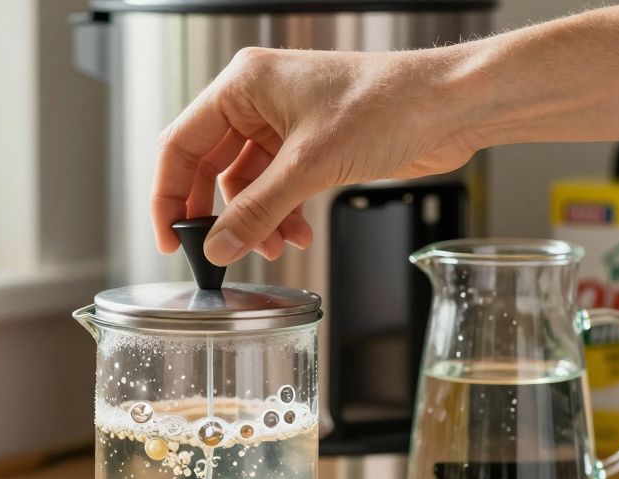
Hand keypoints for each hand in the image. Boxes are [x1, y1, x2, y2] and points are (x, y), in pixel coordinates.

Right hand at [151, 46, 478, 265]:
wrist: (450, 107)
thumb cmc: (389, 105)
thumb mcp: (310, 166)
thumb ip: (257, 211)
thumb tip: (217, 247)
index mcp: (245, 84)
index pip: (181, 143)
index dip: (167, 195)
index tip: (169, 240)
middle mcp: (259, 100)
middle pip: (208, 166)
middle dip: (215, 214)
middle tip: (213, 254)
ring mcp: (285, 123)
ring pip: (245, 183)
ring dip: (255, 220)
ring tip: (271, 247)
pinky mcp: (310, 146)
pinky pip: (276, 188)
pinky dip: (280, 215)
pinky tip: (296, 234)